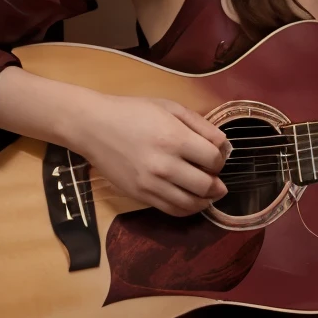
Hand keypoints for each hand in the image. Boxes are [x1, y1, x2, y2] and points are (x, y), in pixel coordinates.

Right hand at [74, 94, 230, 215]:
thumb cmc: (134, 111)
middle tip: (217, 177)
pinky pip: (171, 210)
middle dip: (217, 183)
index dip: (221, 158)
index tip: (218, 155)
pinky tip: (192, 200)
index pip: (214, 158)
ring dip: (206, 200)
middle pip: (206, 185)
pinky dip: (187, 209)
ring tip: (210, 193)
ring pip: (190, 203)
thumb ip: (201, 125)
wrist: (93, 127)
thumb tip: (223, 146)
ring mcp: (151, 184)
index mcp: (174, 138)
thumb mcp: (171, 108)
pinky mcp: (140, 196)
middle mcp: (164, 165)